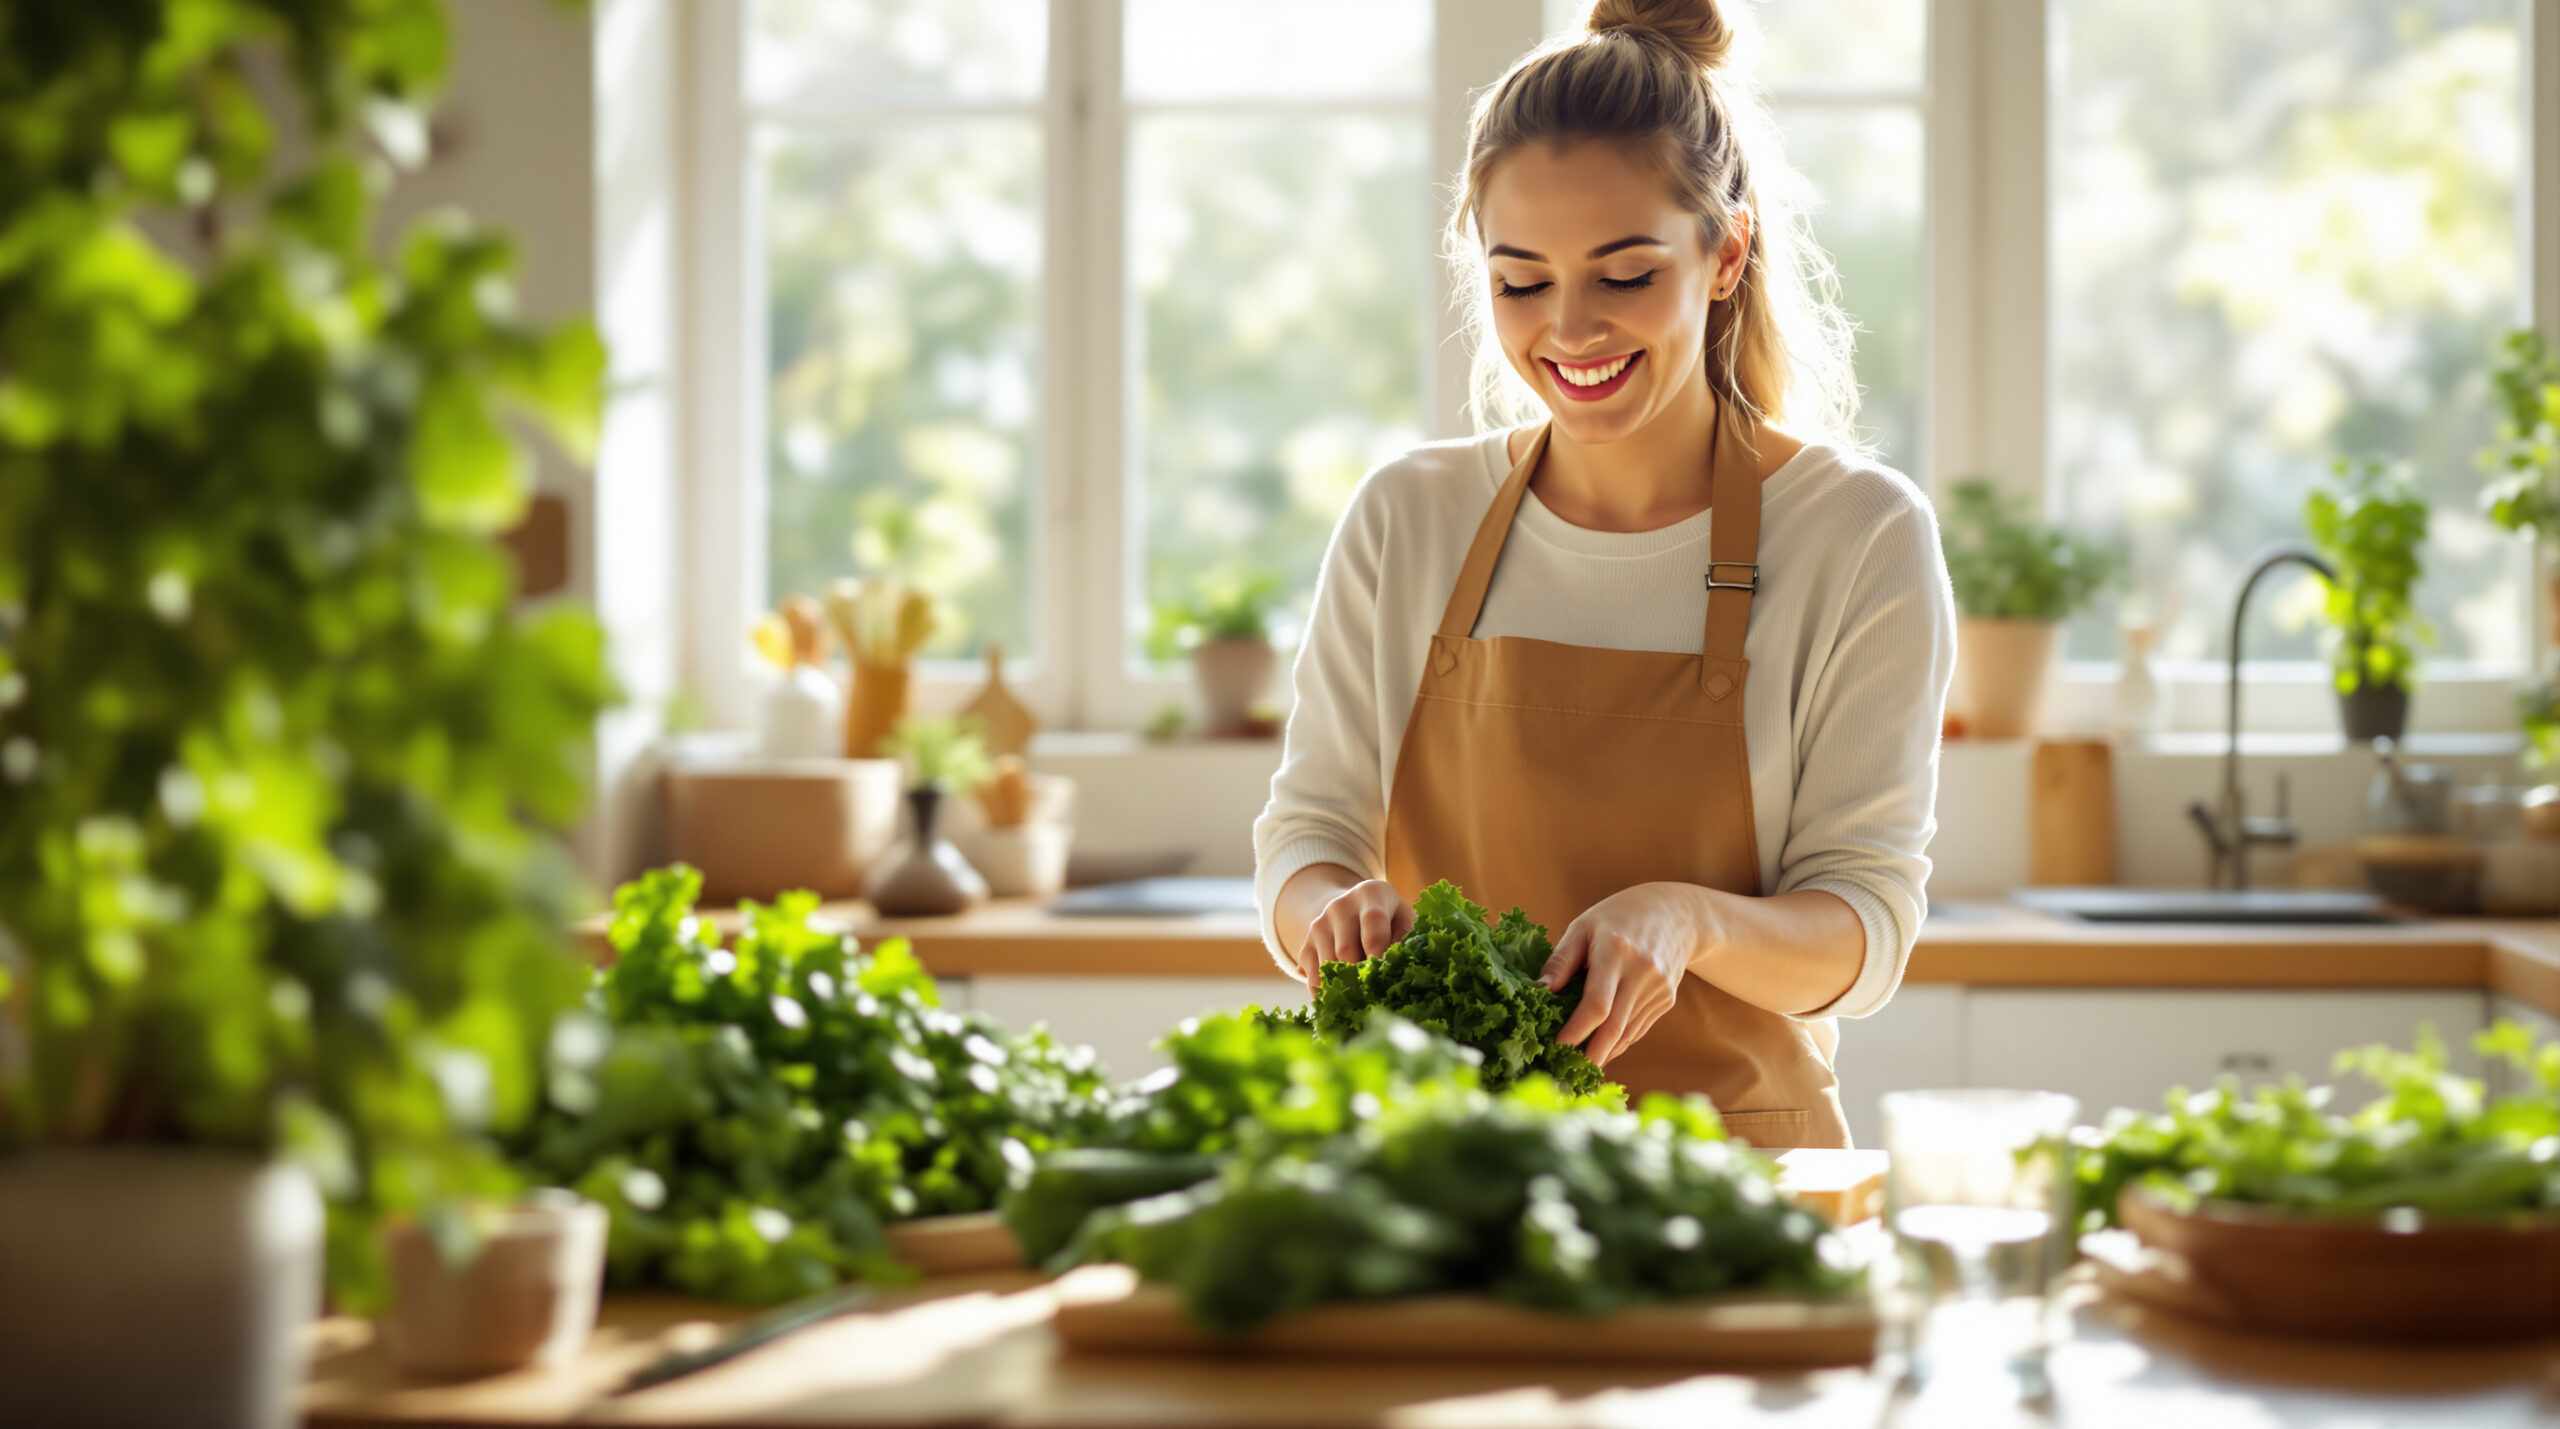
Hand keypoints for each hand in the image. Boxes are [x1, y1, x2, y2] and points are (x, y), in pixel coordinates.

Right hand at [1294, 880, 1413, 992]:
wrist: (1355, 911)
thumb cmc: (1390, 921)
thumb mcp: (1405, 922)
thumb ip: (1406, 940)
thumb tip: (1399, 969)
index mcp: (1369, 894)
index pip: (1372, 922)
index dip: (1380, 952)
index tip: (1387, 975)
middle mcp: (1339, 906)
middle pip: (1346, 951)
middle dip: (1362, 976)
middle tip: (1377, 992)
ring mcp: (1318, 926)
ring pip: (1328, 968)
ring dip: (1346, 987)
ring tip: (1364, 996)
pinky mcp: (1306, 946)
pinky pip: (1313, 978)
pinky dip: (1328, 994)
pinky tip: (1344, 998)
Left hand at [1541, 883, 1707, 1067]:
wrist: (1675, 914)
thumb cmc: (1618, 917)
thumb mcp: (1583, 926)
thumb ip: (1561, 960)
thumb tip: (1539, 991)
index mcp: (1616, 951)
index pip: (1596, 1004)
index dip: (1576, 1031)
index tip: (1556, 1047)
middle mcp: (1641, 972)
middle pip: (1614, 1027)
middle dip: (1590, 1055)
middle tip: (1566, 1073)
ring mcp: (1658, 988)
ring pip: (1627, 1033)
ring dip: (1604, 1053)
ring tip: (1579, 1067)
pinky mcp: (1666, 999)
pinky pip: (1638, 1028)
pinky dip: (1619, 1042)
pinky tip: (1602, 1049)